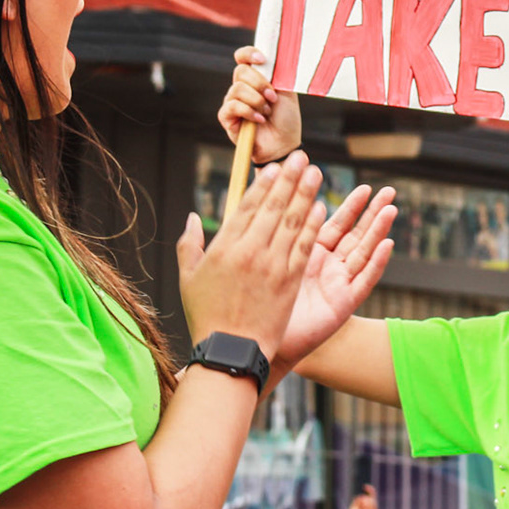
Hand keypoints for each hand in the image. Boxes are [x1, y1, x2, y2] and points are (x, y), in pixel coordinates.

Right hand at [175, 152, 325, 360]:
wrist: (231, 350)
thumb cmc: (207, 316)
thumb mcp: (188, 278)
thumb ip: (190, 244)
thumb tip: (193, 217)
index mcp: (224, 248)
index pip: (247, 206)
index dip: (263, 184)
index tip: (273, 167)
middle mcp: (249, 252)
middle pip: (273, 207)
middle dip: (289, 179)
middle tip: (302, 158)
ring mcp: (272, 265)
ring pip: (292, 222)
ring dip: (305, 194)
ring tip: (315, 173)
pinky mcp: (290, 281)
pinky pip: (304, 245)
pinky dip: (312, 225)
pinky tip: (320, 208)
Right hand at [220, 46, 302, 162]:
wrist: (283, 143)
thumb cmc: (286, 118)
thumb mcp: (287, 92)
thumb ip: (278, 74)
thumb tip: (271, 57)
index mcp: (255, 78)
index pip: (243, 57)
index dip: (249, 54)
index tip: (263, 59)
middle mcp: (241, 87)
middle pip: (240, 71)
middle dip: (260, 83)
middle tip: (273, 98)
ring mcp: (232, 101)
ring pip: (237, 89)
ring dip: (257, 100)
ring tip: (267, 112)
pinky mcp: (226, 117)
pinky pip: (233, 106)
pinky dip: (249, 112)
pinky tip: (259, 119)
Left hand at [274, 184, 397, 368]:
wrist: (255, 339)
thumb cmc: (256, 300)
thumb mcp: (266, 257)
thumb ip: (274, 229)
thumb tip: (268, 199)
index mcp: (311, 254)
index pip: (335, 224)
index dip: (350, 206)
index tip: (365, 187)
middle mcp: (329, 267)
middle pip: (356, 234)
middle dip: (372, 213)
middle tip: (388, 191)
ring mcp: (338, 285)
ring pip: (364, 252)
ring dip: (378, 231)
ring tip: (391, 209)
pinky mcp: (343, 304)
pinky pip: (363, 281)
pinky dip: (376, 263)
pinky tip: (386, 245)